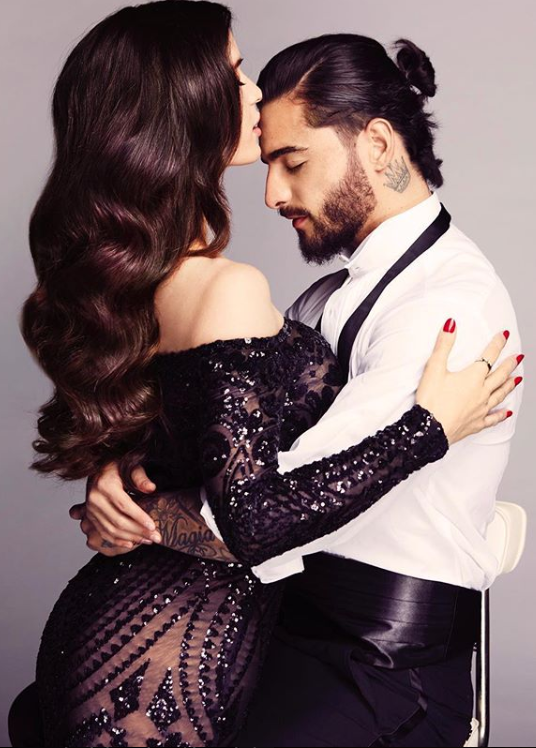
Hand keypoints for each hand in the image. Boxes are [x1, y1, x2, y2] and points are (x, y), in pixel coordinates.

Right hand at [69, 462, 161, 549]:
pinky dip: (117, 541)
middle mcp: (95, 499)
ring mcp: (91, 509)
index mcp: (105, 485)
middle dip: (139, 532)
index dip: (139, 517)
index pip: (124, 505)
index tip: (153, 526)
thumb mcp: (131, 466)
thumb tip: (151, 488)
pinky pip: (103, 533)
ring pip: (111, 530)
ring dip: (131, 538)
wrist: (99, 469)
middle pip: (118, 521)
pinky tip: (131, 544)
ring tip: (148, 540)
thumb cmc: (118, 467)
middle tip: (156, 537)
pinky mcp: (90, 517)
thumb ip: (141, 477)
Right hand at [416, 320, 522, 444]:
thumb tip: (452, 324)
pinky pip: (493, 418)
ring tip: (518, 378)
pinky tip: (508, 412)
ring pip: (500, 394)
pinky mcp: (476, 423)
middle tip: (518, 356)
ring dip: (510, 385)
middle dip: (510, 364)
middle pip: (499, 375)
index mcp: (473, 377)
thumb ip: (444, 344)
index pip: (489, 356)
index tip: (505, 335)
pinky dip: (502, 414)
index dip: (497, 344)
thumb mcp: (434, 367)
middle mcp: (481, 392)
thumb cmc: (431, 399)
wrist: (430, 430)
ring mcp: (481, 409)